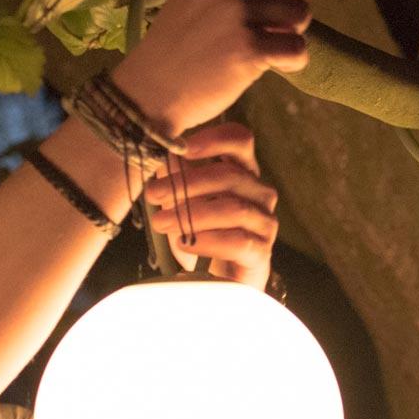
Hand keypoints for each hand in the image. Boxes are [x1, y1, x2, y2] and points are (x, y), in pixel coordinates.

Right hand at [109, 0, 308, 134]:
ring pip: (301, 13)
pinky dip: (292, 61)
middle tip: (266, 29)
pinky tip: (272, 66)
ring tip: (269, 47)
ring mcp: (237, 13)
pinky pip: (298, 48)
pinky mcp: (249, 49)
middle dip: (288, 7)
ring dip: (292, 33)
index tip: (259, 4)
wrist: (152, 87)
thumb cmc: (177, 39)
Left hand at [144, 121, 277, 289]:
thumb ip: (177, 178)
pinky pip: (238, 242)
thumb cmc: (202, 233)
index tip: (182, 148)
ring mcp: (264, 222)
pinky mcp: (261, 252)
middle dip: (187, 183)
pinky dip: (207, 241)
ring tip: (161, 222)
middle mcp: (259, 193)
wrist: (222, 280)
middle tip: (154, 192)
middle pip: (230, 175)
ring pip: (233, 209)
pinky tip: (185, 244)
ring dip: (191, 214)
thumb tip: (160, 157)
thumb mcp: (185, 202)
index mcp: (242, 172)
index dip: (214, 138)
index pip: (240, 141)